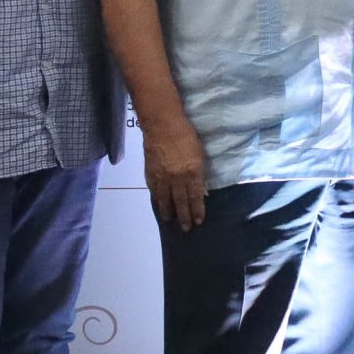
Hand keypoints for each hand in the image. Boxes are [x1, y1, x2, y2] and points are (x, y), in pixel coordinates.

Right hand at [144, 117, 210, 231]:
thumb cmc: (187, 136)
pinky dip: (157, 199)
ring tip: (170, 220)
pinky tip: (159, 204)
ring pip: (165, 199)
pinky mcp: (150, 172)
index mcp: (192, 173)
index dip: (197, 211)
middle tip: (186, 228)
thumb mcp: (201, 154)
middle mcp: (177, 178)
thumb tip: (203, 191)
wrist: (162, 125)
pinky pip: (154, 190)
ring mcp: (162, 176)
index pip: (196, 197)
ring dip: (168, 211)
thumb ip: (201, 174)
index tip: (198, 221)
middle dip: (184, 217)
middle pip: (181, 202)